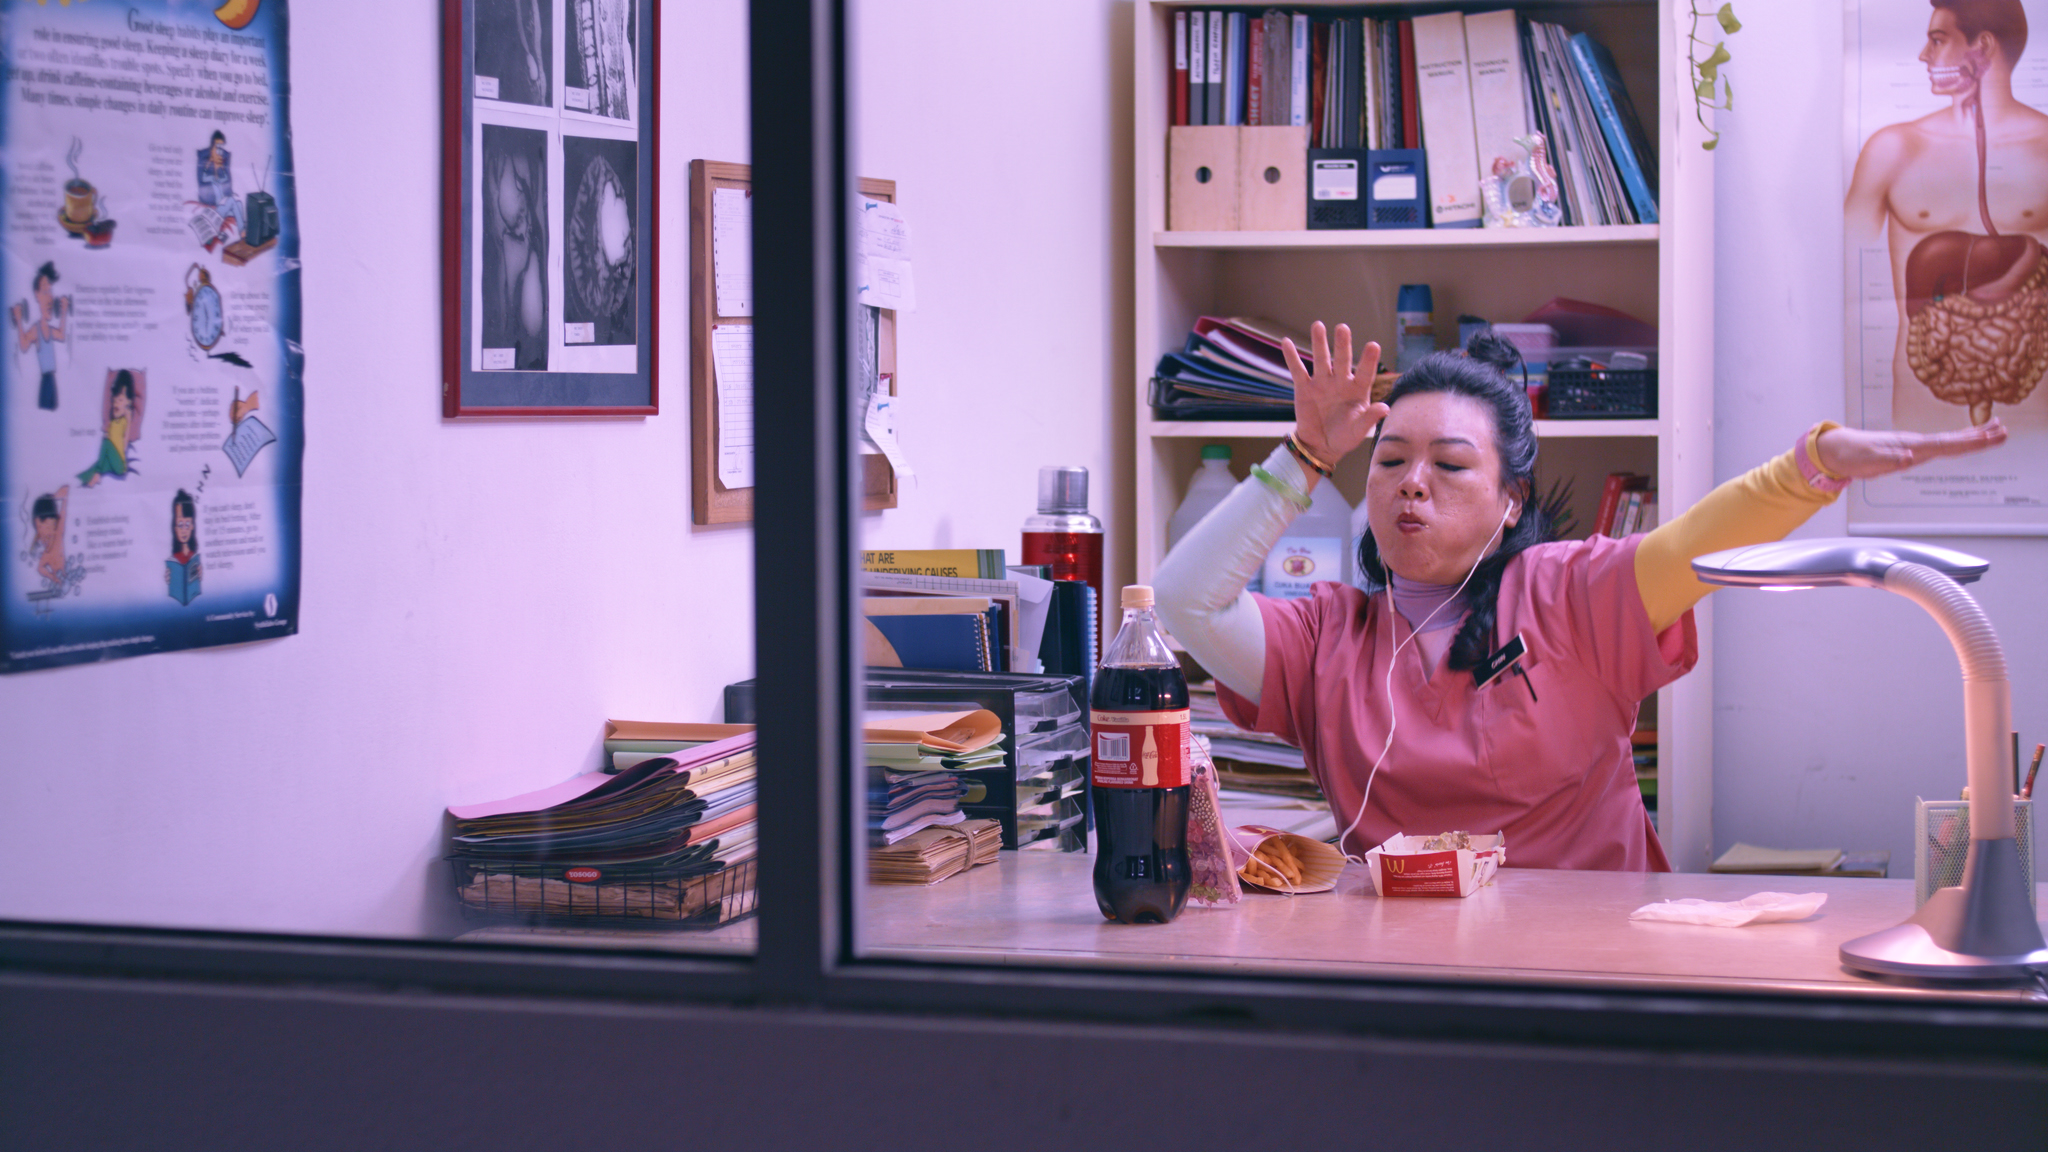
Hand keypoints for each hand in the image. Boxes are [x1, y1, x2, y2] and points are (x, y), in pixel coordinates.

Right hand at [1281, 321, 1388, 466]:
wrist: (1320, 446)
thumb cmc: (1344, 437)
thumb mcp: (1358, 431)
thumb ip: (1369, 419)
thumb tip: (1385, 408)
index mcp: (1358, 390)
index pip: (1365, 372)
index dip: (1368, 360)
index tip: (1373, 345)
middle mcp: (1341, 381)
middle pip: (1342, 359)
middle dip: (1342, 344)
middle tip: (1342, 328)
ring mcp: (1322, 382)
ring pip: (1321, 359)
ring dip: (1319, 343)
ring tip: (1318, 325)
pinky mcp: (1304, 388)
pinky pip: (1297, 370)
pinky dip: (1291, 356)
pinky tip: (1286, 342)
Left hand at [1815, 418, 2007, 478]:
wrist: (1837, 450)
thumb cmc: (1852, 455)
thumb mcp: (1868, 460)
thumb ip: (1888, 459)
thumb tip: (1909, 457)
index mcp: (1910, 445)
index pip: (1946, 444)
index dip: (1968, 442)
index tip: (1990, 437)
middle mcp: (1915, 443)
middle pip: (1954, 440)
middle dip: (1979, 437)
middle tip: (2005, 431)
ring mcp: (1913, 446)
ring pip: (1949, 442)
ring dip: (1972, 438)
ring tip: (1994, 431)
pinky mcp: (1910, 451)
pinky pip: (1939, 447)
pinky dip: (1956, 443)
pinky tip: (1965, 443)